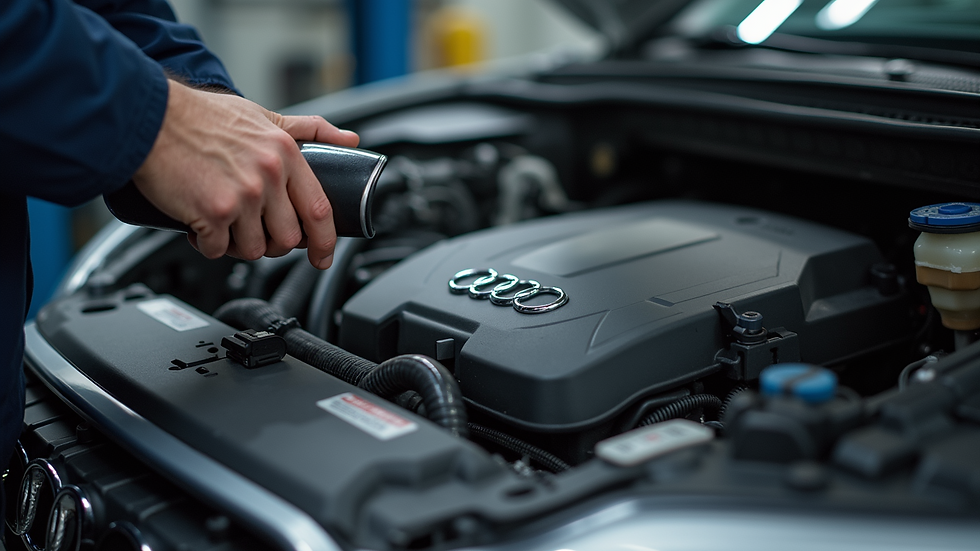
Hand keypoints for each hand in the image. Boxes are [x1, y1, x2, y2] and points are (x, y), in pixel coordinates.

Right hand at [132, 80, 358, 268]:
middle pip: (288, 239)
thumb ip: (308, 129)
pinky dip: (207, 244)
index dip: (326, 241)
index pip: (319, 209)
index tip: (323, 257)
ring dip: (237, 245)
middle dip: (272, 245)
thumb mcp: (263, 116)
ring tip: (222, 224)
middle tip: (251, 232)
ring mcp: (241, 196)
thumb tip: (349, 139)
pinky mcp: (212, 213)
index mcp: (286, 154)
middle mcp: (268, 176)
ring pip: (254, 250)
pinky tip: (198, 224)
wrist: (147, 115)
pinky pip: (218, 250)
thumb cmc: (201, 116)